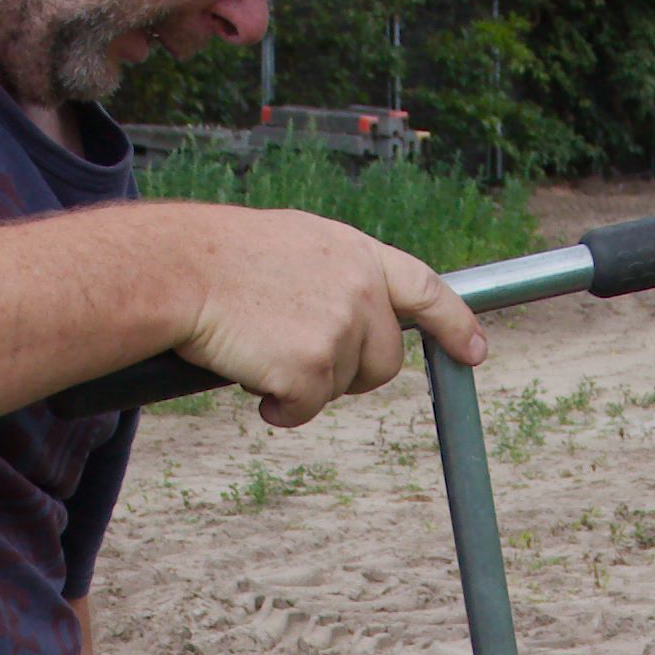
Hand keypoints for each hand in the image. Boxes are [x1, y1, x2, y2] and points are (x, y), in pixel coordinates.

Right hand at [168, 207, 484, 426]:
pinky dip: (279, 407)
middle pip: (385, 361)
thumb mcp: (295, 245)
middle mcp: (360, 288)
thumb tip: (354, 313)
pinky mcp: (313, 368)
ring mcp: (340, 329)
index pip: (426, 290)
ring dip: (306, 385)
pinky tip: (249, 374)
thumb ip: (337, 274)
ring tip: (259, 348)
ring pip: (343, 387)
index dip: (456, 324)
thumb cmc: (220, 258)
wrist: (178, 270)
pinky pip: (306, 410)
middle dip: (352, 373)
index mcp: (357, 253)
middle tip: (299, 358)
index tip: (476, 350)